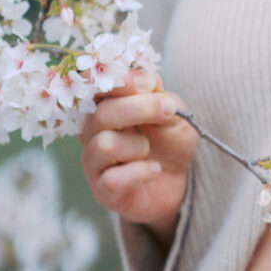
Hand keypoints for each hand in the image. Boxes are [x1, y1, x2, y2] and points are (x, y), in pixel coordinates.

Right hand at [79, 69, 197, 243]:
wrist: (178, 180)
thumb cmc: (169, 141)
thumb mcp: (172, 111)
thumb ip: (156, 93)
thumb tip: (143, 80)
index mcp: (104, 105)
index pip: (95, 86)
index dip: (120, 81)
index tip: (149, 84)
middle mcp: (92, 131)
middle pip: (101, 114)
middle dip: (141, 109)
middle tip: (168, 111)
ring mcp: (94, 162)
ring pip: (105, 145)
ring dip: (138, 145)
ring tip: (150, 151)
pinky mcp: (103, 190)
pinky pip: (113, 180)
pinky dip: (140, 173)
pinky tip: (154, 170)